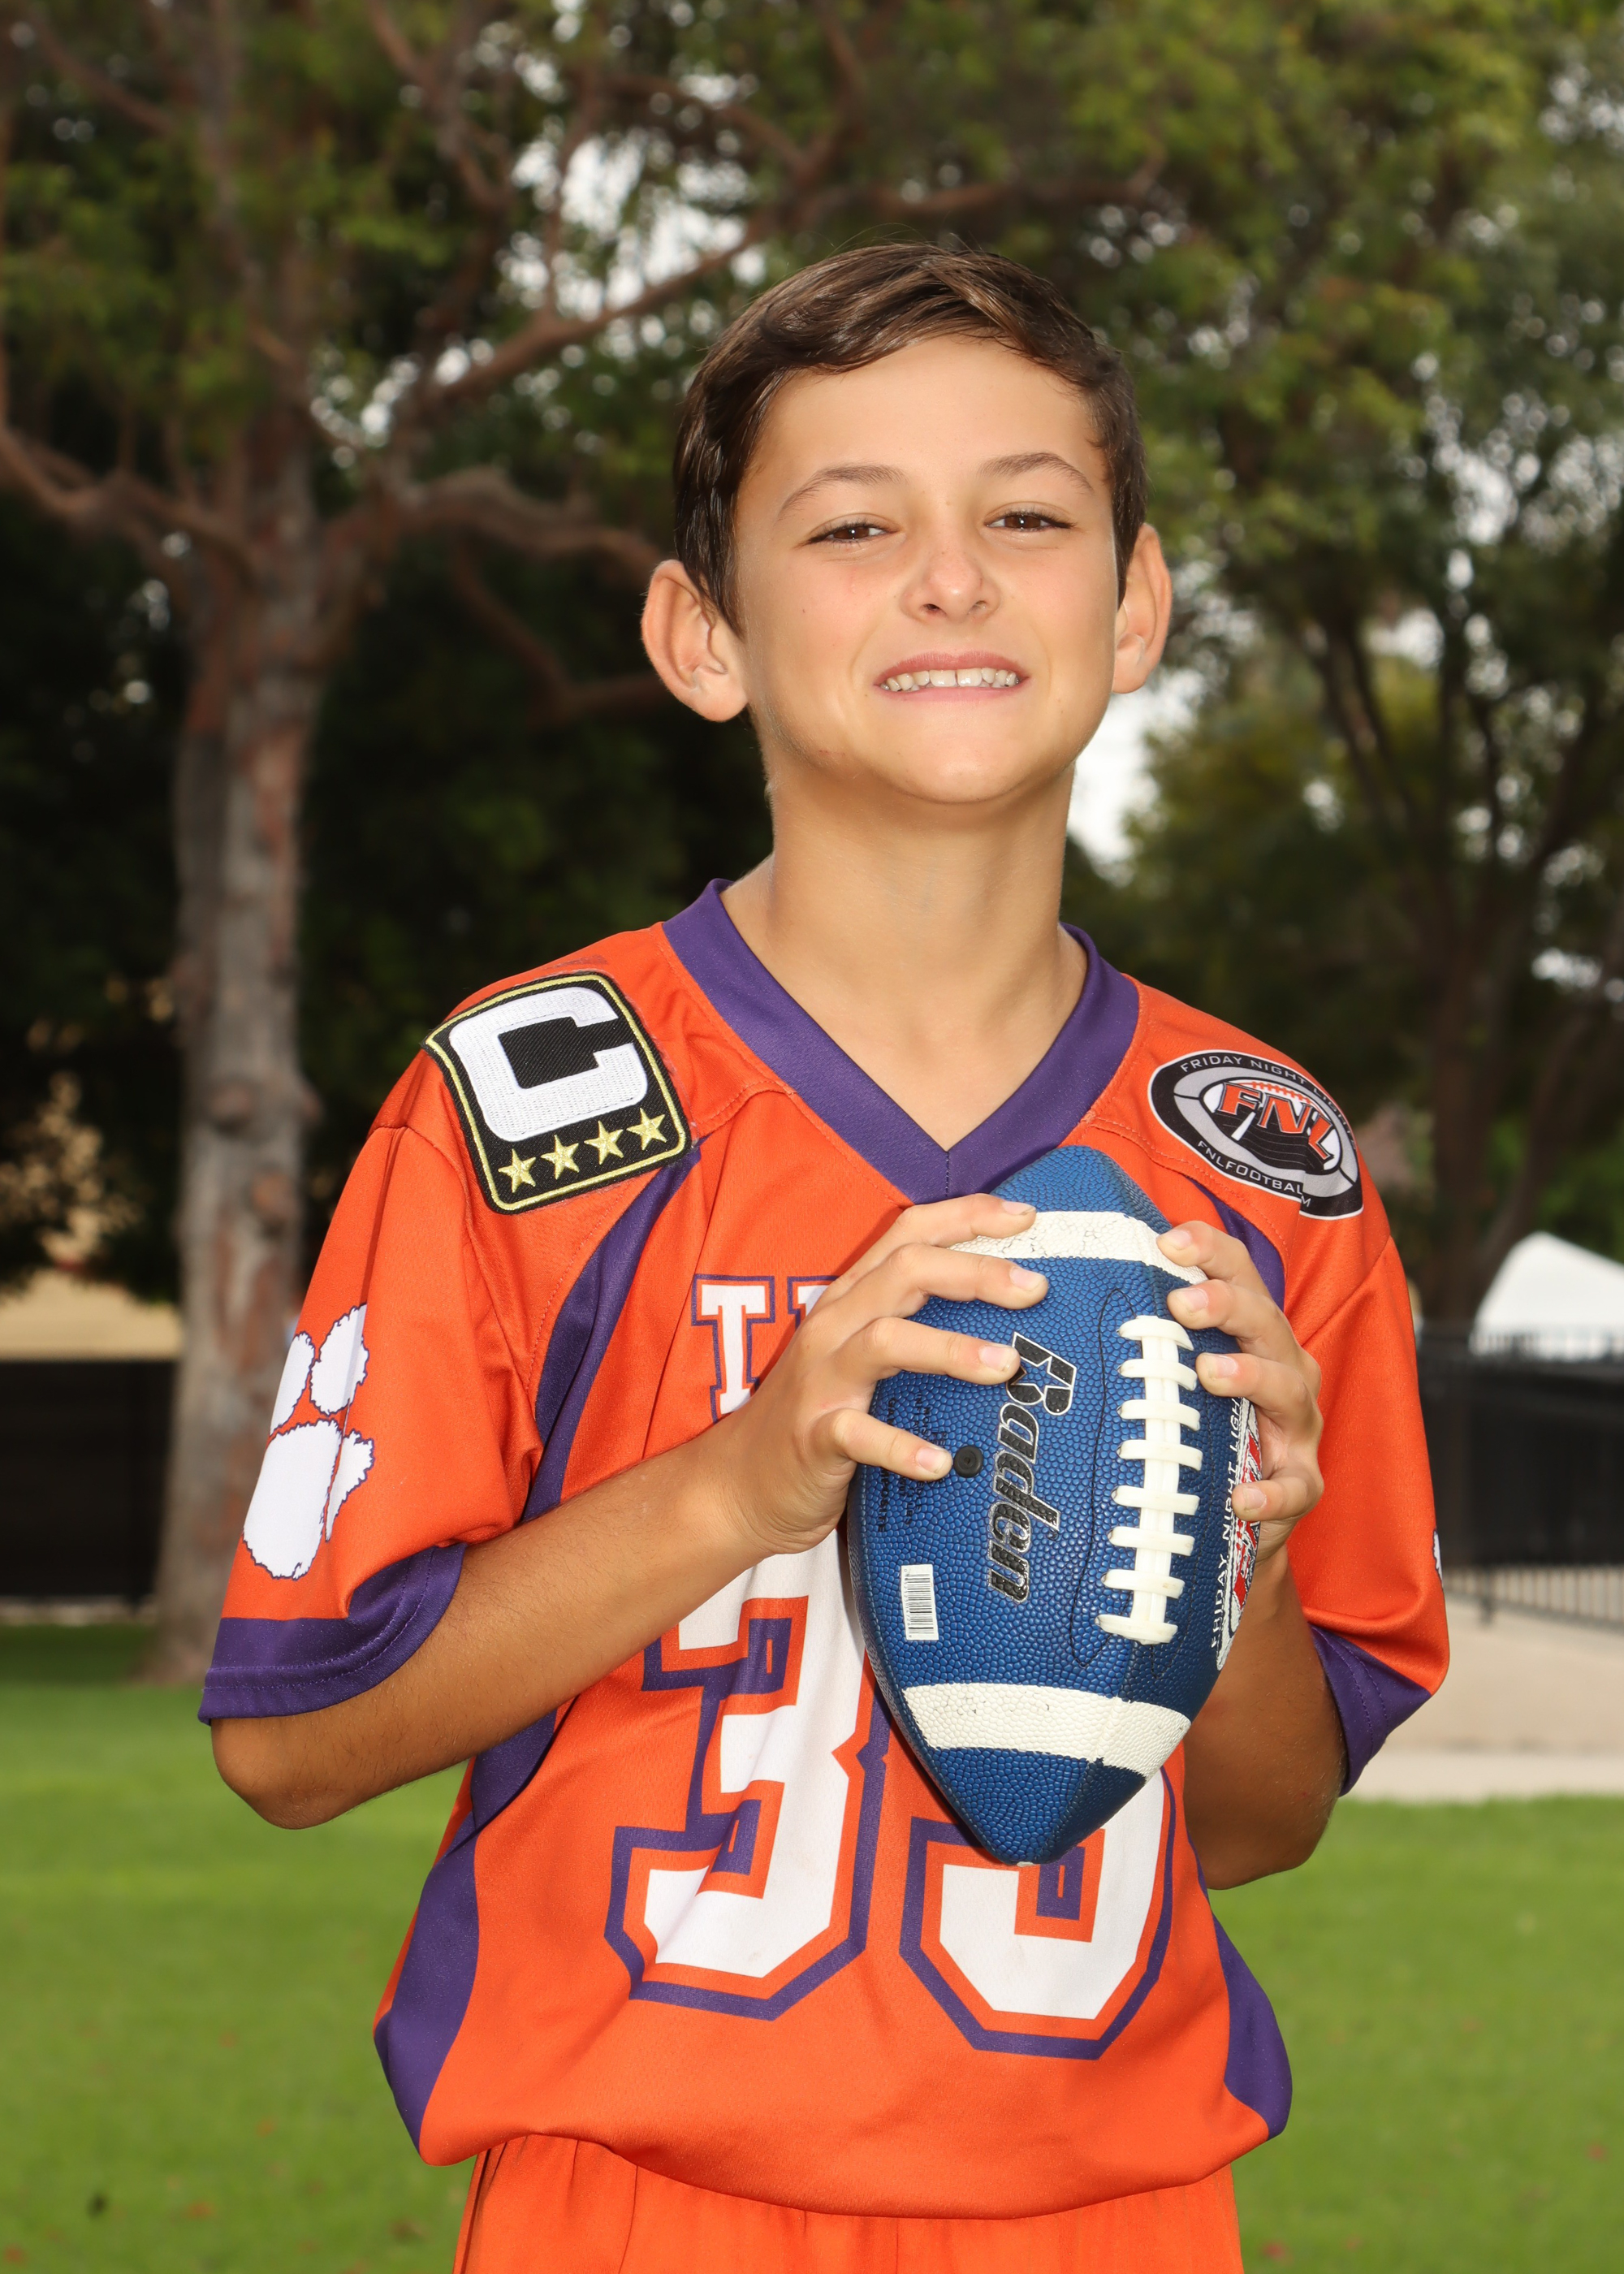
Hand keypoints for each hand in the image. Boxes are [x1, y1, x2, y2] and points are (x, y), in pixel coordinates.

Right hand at [710, 1194, 1049, 1561]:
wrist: (741, 1483)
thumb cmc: (822, 1413)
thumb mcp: (864, 1355)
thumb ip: (918, 1327)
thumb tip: (1015, 1322)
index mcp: (852, 1298)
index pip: (909, 1233)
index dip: (967, 1216)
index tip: (1025, 1217)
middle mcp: (836, 1326)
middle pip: (906, 1272)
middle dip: (974, 1273)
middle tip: (1034, 1289)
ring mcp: (822, 1380)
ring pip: (886, 1342)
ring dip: (950, 1349)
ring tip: (1005, 1366)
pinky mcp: (814, 1437)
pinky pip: (859, 1435)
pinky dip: (902, 1448)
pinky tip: (939, 1464)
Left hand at [1157, 1220, 1323, 1567]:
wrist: (1235, 1506)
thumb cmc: (1197, 1420)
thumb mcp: (1174, 1372)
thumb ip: (1141, 1336)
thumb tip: (1061, 1293)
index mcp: (1252, 1329)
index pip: (1238, 1272)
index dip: (1209, 1249)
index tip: (1167, 1241)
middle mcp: (1283, 1364)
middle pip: (1264, 1320)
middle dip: (1225, 1304)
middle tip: (1180, 1305)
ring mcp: (1297, 1422)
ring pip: (1287, 1387)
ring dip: (1251, 1375)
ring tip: (1211, 1373)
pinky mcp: (1301, 1480)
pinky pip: (1295, 1486)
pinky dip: (1272, 1493)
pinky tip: (1242, 1497)